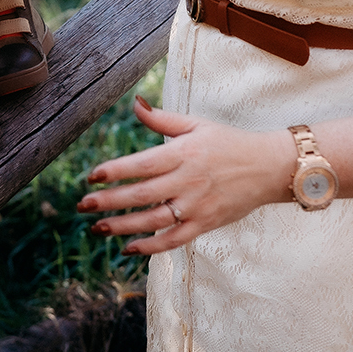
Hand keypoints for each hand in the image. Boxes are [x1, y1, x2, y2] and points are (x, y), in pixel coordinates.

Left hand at [76, 97, 292, 254]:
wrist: (270, 167)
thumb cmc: (230, 143)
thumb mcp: (197, 124)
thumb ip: (162, 118)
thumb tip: (135, 103)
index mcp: (183, 153)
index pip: (142, 164)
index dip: (115, 171)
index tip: (91, 176)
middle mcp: (187, 181)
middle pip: (142, 194)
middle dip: (109, 201)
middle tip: (83, 205)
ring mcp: (196, 206)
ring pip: (154, 220)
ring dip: (123, 226)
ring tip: (98, 228)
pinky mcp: (206, 224)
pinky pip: (174, 239)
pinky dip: (151, 247)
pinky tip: (129, 248)